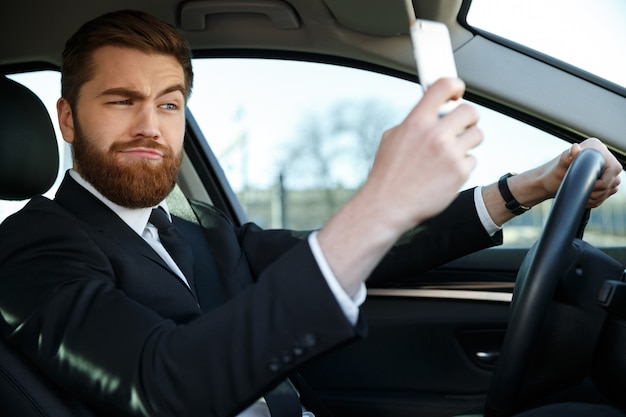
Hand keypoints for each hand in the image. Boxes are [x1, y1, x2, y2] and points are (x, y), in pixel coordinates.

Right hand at [317, 78, 481, 295]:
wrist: (387, 206)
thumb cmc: (387, 174)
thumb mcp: (391, 138)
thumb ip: (414, 121)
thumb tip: (431, 109)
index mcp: (416, 122)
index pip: (443, 86)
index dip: (455, 85)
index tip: (456, 92)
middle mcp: (435, 135)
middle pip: (470, 111)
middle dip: (469, 118)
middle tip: (462, 126)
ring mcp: (449, 154)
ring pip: (477, 135)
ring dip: (467, 142)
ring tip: (451, 152)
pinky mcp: (459, 173)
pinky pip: (472, 160)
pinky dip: (462, 166)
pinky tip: (446, 173)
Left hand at [541, 137, 620, 207]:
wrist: (547, 182)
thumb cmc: (552, 173)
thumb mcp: (559, 166)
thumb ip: (567, 157)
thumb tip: (575, 148)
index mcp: (595, 148)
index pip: (614, 169)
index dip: (604, 182)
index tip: (589, 188)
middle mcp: (602, 156)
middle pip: (614, 180)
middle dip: (600, 192)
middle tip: (586, 196)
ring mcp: (603, 168)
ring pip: (612, 188)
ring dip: (599, 197)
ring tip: (584, 198)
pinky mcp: (601, 178)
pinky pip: (607, 192)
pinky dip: (598, 199)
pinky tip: (586, 199)